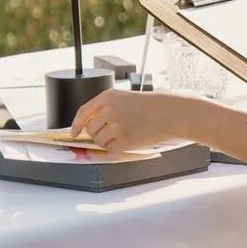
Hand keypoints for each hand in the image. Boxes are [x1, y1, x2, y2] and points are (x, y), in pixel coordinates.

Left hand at [72, 87, 193, 152]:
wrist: (171, 113)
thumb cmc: (153, 106)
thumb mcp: (126, 98)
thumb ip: (107, 109)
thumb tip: (89, 128)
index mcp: (108, 96)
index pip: (84, 112)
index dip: (77, 124)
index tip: (75, 132)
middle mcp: (109, 110)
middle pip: (91, 130)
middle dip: (98, 135)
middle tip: (113, 133)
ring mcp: (116, 125)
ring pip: (100, 142)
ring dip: (108, 143)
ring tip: (126, 135)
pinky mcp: (124, 140)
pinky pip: (111, 151)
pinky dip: (117, 150)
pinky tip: (129, 142)